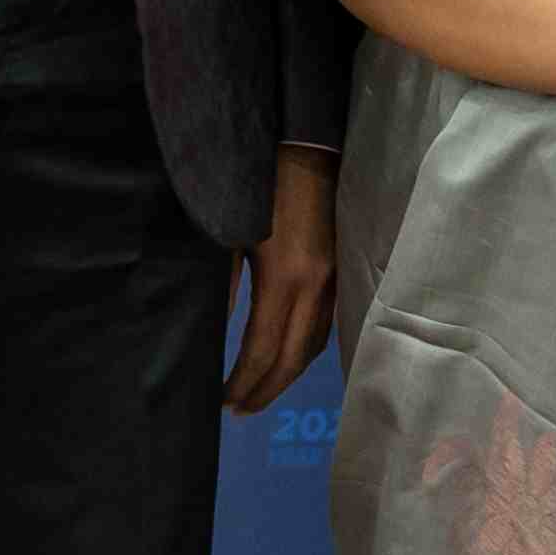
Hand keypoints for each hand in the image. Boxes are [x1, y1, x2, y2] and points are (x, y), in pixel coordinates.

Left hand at [224, 149, 337, 412]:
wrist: (306, 143)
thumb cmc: (258, 183)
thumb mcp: (227, 233)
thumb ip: (223, 286)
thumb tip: (212, 330)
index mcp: (284, 279)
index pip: (263, 351)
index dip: (244, 384)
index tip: (223, 404)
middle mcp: (317, 287)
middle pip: (293, 358)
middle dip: (267, 390)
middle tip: (240, 410)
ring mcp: (336, 278)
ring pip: (315, 344)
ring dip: (288, 373)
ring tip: (261, 389)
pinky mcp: (342, 268)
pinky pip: (326, 323)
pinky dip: (305, 348)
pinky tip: (289, 354)